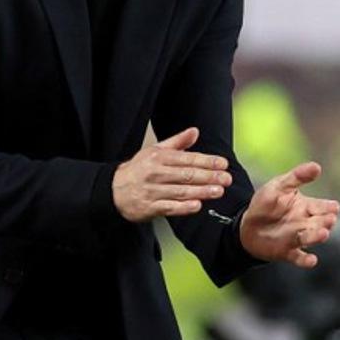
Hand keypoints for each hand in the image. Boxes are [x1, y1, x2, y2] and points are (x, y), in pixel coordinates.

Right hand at [112, 127, 230, 221]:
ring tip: (218, 191)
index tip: (223, 163)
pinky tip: (197, 206)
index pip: (187, 158)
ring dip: (201, 191)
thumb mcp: (154, 151)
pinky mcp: (149, 207)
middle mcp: (155, 173)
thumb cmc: (138, 169)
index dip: (206, 161)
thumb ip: (177, 142)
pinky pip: (169, 208)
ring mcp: (152, 191)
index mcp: (158, 157)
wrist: (113, 190)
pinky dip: (183, 207)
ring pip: (180, 191)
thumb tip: (195, 131)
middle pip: (186, 175)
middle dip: (208, 176)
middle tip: (226, 178)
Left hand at [239, 161, 339, 267]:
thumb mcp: (278, 186)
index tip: (334, 207)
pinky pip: (299, 257)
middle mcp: (306, 224)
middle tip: (330, 219)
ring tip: (324, 234)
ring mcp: (297, 238)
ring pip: (311, 238)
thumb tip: (317, 166)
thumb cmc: (266, 204)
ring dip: (318, 237)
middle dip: (326, 221)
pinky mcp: (287, 252)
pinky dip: (306, 260)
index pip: (322, 206)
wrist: (247, 226)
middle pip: (320, 223)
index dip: (329, 207)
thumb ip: (296, 177)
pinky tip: (312, 260)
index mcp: (307, 207)